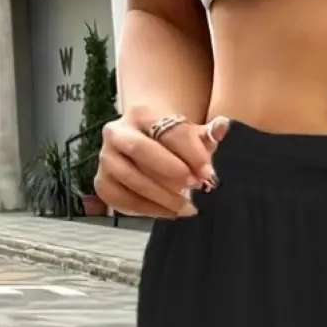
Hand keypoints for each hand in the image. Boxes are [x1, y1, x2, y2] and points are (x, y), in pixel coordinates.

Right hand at [95, 108, 229, 217]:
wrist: (145, 147)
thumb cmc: (172, 143)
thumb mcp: (191, 137)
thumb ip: (207, 134)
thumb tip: (223, 126)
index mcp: (139, 114)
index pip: (164, 131)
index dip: (189, 152)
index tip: (208, 173)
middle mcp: (116, 132)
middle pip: (140, 150)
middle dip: (170, 171)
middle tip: (195, 187)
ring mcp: (106, 159)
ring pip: (132, 179)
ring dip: (163, 196)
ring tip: (188, 207)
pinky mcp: (103, 184)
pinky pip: (125, 201)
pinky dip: (150, 210)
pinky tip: (171, 212)